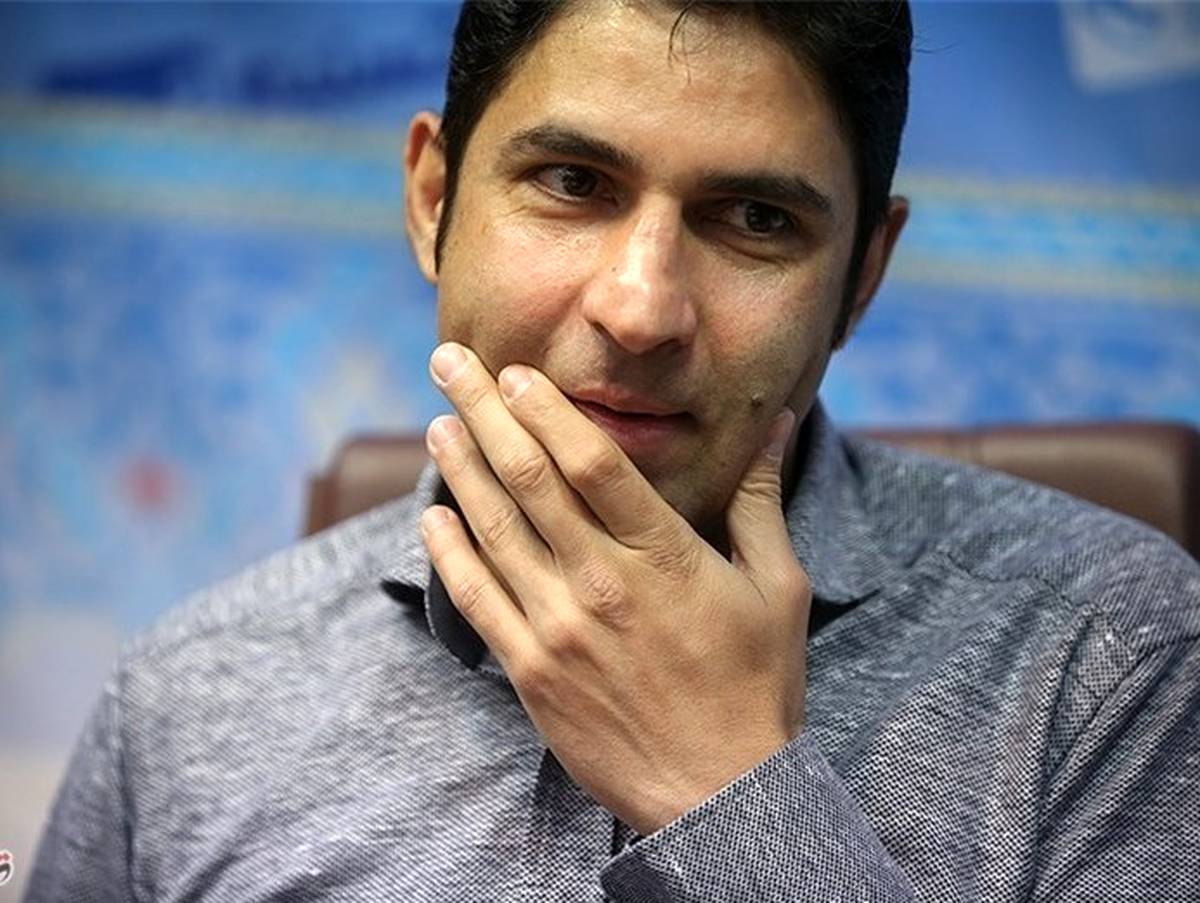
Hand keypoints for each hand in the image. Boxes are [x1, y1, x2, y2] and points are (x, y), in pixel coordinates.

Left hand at [420, 342, 811, 834]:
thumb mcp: (778, 584)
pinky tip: (431, 517)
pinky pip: (475, 599)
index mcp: (664, 554)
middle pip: (529, 478)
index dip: (545, 407)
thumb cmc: (756, 684)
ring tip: (438, 424)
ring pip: (493, 530)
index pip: (591, 459)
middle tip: (449, 362)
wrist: (719, 791)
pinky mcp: (531, 670)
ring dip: (459, 469)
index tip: (515, 371)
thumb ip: (762, 497)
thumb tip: (779, 421)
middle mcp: (602, 582)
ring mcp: (559, 628)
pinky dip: (448, 553)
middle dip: (483, 411)